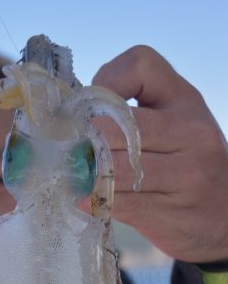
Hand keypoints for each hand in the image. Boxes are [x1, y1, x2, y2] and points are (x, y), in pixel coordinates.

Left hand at [92, 45, 227, 262]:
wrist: (223, 218)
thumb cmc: (188, 164)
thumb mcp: (176, 124)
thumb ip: (136, 111)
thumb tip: (76, 116)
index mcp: (186, 101)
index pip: (140, 66)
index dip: (106, 81)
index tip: (94, 107)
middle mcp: (191, 132)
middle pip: (116, 124)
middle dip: (86, 137)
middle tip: (71, 148)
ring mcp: (183, 175)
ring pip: (114, 168)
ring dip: (86, 173)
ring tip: (74, 174)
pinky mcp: (168, 212)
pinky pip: (117, 202)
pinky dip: (93, 200)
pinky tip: (85, 198)